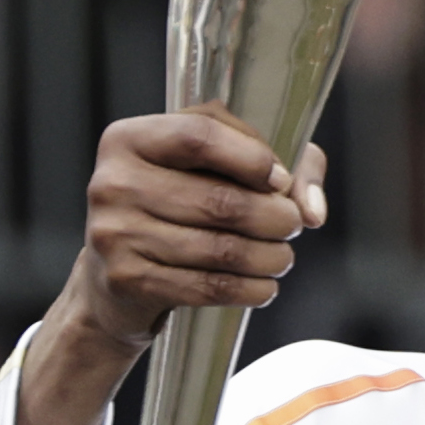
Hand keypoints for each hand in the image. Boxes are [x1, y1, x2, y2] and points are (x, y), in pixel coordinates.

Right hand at [13, 108, 326, 424]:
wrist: (111, 279)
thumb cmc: (173, 207)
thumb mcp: (211, 168)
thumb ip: (274, 166)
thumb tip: (312, 208)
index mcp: (129, 139)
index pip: (200, 135)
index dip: (253, 158)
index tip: (280, 180)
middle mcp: (113, 182)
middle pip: (218, 199)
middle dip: (273, 217)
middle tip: (291, 225)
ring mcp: (115, 234)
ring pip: (219, 249)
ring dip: (269, 257)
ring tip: (283, 258)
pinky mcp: (126, 280)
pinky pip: (206, 287)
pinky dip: (249, 289)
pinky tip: (264, 286)